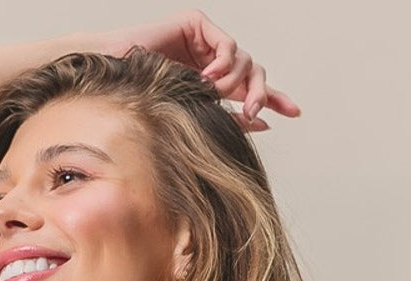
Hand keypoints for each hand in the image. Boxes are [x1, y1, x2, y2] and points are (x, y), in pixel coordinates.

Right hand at [98, 9, 301, 132]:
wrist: (117, 80)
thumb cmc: (147, 102)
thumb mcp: (197, 115)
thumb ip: (228, 118)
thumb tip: (261, 124)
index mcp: (213, 82)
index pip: (249, 89)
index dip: (273, 98)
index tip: (293, 113)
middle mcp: (213, 60)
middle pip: (254, 72)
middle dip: (261, 92)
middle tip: (255, 110)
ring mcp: (206, 42)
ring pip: (245, 60)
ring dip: (233, 83)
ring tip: (213, 94)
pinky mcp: (198, 25)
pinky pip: (228, 46)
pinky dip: (224, 65)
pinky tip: (207, 78)